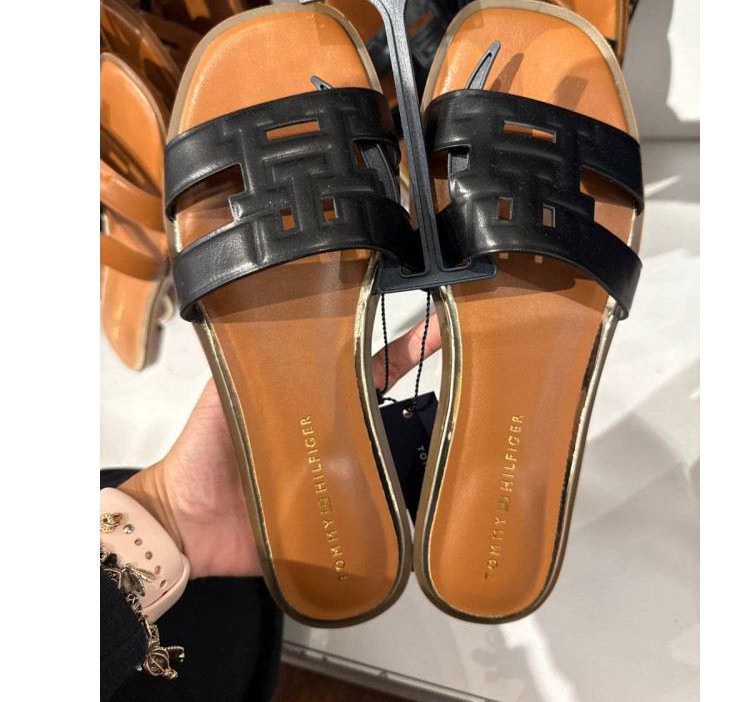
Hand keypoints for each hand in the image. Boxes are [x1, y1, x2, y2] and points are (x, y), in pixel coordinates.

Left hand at [121, 313, 440, 577]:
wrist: (181, 525)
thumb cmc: (199, 457)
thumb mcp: (220, 398)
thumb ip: (241, 367)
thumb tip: (260, 320)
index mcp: (312, 406)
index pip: (367, 372)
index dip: (403, 351)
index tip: (437, 329)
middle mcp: (332, 440)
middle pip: (387, 416)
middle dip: (428, 396)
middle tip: (471, 379)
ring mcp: (338, 481)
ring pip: (388, 465)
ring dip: (420, 453)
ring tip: (462, 437)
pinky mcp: (334, 522)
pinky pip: (374, 518)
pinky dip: (401, 513)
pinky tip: (430, 504)